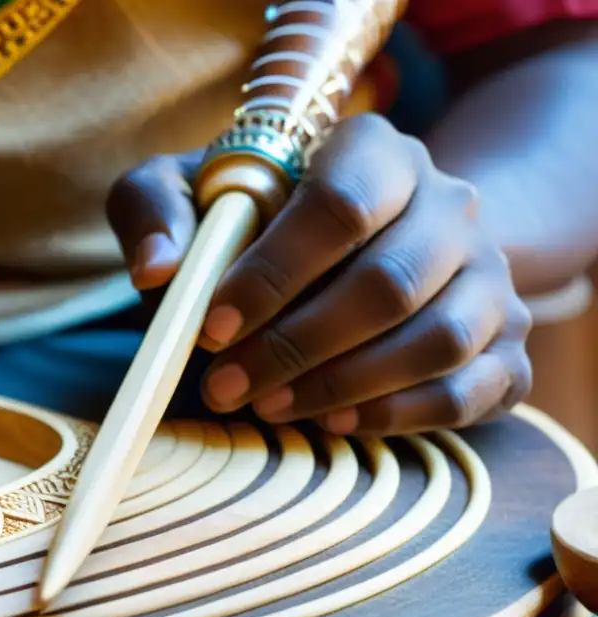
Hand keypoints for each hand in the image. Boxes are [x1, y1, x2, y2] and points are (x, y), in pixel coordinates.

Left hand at [108, 114, 532, 434]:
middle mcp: (448, 205)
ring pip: (436, 341)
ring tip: (267, 407)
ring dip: (341, 386)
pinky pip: (469, 390)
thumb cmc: (260, 220)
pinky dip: (397, 415)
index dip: (271, 274)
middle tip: (223, 387)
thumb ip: (156, 208)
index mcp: (376, 151)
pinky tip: (332, 422)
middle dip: (293, 348)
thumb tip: (158, 270)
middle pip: (387, 284)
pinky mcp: (506, 342)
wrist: (367, 244)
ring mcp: (488, 275)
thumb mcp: (192, 192)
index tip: (210, 328)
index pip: (337, 207)